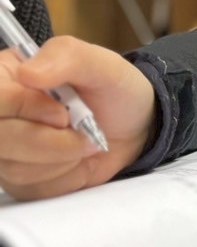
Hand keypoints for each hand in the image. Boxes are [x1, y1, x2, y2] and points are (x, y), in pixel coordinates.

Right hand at [0, 38, 155, 199]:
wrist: (134, 128)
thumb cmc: (114, 90)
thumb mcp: (102, 64)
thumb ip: (66, 57)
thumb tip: (26, 73)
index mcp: (7, 76)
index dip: (25, 108)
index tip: (63, 112)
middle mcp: (0, 114)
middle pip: (1, 138)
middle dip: (51, 141)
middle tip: (84, 130)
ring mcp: (6, 149)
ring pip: (15, 168)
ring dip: (63, 158)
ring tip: (85, 141)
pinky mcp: (19, 180)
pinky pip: (32, 188)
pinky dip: (66, 177)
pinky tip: (79, 160)